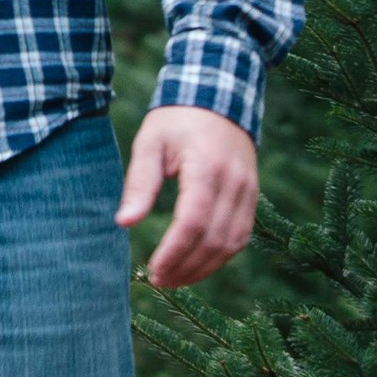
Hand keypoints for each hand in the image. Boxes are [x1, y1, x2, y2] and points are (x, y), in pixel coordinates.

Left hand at [117, 105, 257, 288]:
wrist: (219, 96)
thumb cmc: (176, 120)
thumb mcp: (150, 143)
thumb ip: (140, 183)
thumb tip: (124, 222)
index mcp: (207, 167)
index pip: (193, 222)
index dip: (174, 252)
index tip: (152, 270)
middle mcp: (235, 183)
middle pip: (214, 239)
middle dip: (186, 267)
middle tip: (158, 280)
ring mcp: (249, 191)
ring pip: (232, 243)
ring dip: (204, 268)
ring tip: (174, 279)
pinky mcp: (253, 196)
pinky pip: (241, 235)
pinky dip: (220, 256)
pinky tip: (197, 265)